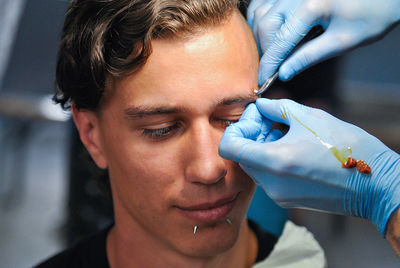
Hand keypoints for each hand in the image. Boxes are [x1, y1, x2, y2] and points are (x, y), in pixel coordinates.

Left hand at [219, 99, 399, 235]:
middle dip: (251, 135)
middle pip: (241, 156)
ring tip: (285, 132)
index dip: (236, 129)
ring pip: (254, 166)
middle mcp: (271, 183)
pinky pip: (267, 177)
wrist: (373, 184)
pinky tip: (292, 147)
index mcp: (273, 162)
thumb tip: (260, 105)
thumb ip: (277, 108)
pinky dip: (271, 160)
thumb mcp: (310, 117)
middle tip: (271, 121)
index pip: (229, 148)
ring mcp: (278, 195)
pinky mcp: (286, 200)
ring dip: (261, 146)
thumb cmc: (347, 148)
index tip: (254, 119)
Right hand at [248, 0, 399, 82]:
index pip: (279, 41)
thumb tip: (284, 73)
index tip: (262, 81)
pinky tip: (269, 32)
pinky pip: (265, 3)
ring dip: (261, 35)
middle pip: (264, 24)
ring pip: (261, 12)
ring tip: (272, 52)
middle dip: (265, 49)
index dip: (269, 64)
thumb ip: (309, 57)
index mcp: (312, 6)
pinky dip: (262, 18)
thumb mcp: (341, 42)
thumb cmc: (371, 17)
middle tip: (272, 68)